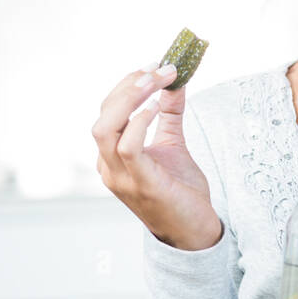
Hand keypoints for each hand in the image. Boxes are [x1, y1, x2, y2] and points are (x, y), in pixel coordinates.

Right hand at [91, 61, 222, 249]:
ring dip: (131, 99)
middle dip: (128, 86)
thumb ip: (170, 114)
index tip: (154, 66)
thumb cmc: (181, 192)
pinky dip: (139, 122)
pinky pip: (128, 147)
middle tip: (157, 68)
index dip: (127, 85)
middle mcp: (109, 167)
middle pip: (103, 116)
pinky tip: (156, 108)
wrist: (194, 232)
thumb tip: (175, 81)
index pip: (107, 112)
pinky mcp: (140, 184)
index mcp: (112, 157)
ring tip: (156, 82)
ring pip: (106, 128)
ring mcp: (121, 177)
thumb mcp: (173, 144)